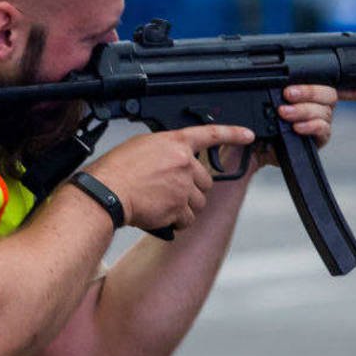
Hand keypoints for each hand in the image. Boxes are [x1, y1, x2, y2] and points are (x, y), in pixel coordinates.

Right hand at [84, 124, 254, 233]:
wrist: (107, 192)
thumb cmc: (116, 170)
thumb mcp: (142, 146)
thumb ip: (165, 150)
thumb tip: (174, 160)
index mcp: (175, 143)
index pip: (211, 134)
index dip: (233, 134)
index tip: (248, 135)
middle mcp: (184, 162)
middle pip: (205, 181)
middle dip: (192, 189)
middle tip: (170, 192)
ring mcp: (183, 186)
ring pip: (198, 202)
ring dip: (184, 207)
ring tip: (161, 204)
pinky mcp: (178, 208)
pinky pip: (187, 219)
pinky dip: (176, 222)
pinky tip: (160, 215)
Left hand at [255, 84, 355, 165]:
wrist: (247, 144)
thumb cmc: (255, 117)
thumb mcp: (264, 95)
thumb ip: (280, 86)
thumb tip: (284, 80)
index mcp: (312, 91)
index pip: (346, 85)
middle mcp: (320, 106)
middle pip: (330, 93)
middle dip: (310, 91)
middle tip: (288, 94)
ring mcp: (320, 123)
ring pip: (324, 111)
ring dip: (304, 110)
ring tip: (284, 112)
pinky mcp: (315, 140)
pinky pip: (321, 130)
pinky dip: (311, 126)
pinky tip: (298, 127)